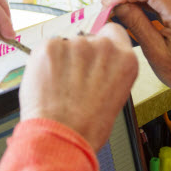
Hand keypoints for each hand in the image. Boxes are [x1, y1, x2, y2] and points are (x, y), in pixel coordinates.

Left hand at [19, 24, 137, 149]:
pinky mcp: (50, 46)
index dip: (102, 43)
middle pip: (87, 39)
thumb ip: (109, 72)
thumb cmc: (87, 127)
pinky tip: (48, 83)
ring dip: (61, 60)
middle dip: (79, 56)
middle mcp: (103, 47)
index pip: (114, 32)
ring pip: (65, 44)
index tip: (93, 55)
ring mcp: (76, 44)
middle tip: (73, 81)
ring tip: (60, 87)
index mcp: (125, 60)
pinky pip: (47, 49)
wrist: (60, 138)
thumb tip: (96, 64)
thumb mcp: (114, 97)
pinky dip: (45, 62)